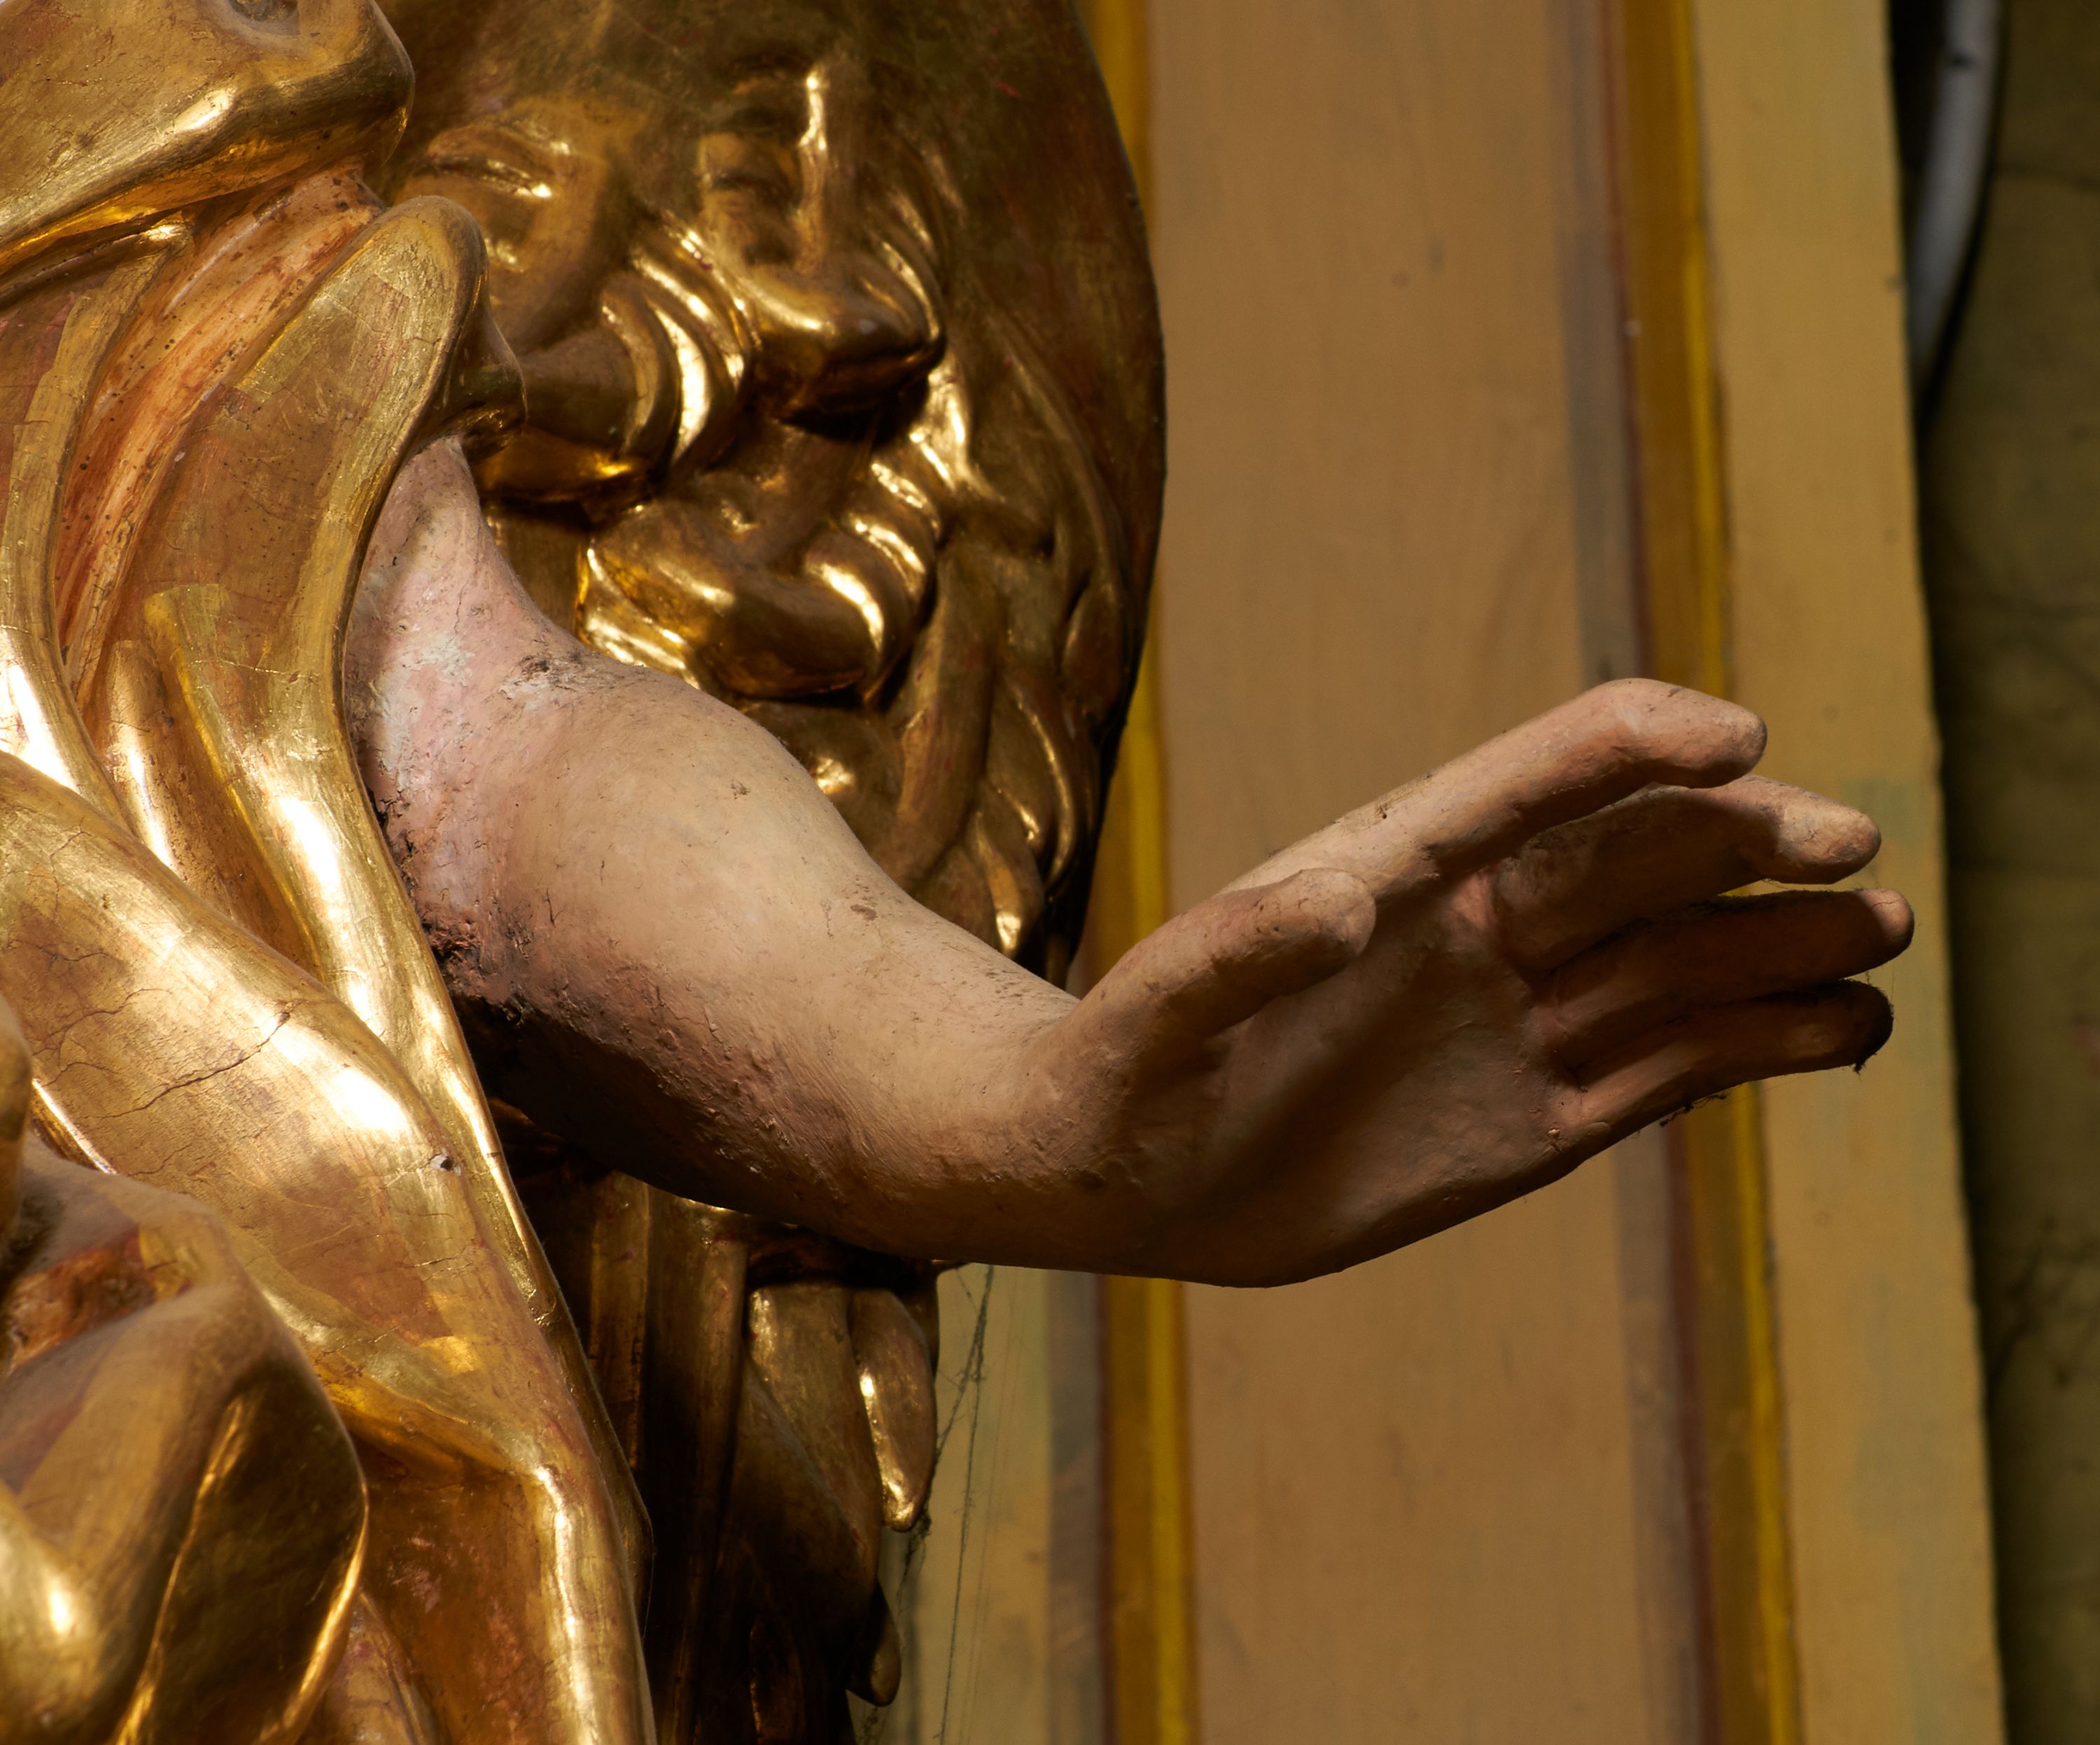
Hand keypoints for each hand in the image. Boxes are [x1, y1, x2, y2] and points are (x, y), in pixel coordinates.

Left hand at [1020, 680, 1907, 1284]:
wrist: (1122, 1180)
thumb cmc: (1116, 1081)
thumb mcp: (1152, 1024)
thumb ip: (1232, 958)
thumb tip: (1339, 897)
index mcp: (1392, 866)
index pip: (1532, 779)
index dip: (1632, 745)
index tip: (1737, 737)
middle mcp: (1475, 926)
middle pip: (1639, 856)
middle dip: (1746, 842)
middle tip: (1852, 849)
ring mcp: (1516, 1018)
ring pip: (1679, 959)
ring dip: (1782, 943)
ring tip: (1884, 940)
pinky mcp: (1539, 1115)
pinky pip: (1672, 1065)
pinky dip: (1764, 1044)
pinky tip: (1846, 1032)